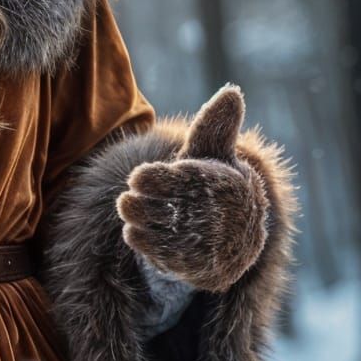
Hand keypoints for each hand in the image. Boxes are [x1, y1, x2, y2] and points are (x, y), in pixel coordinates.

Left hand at [115, 85, 269, 292]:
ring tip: (126, 209)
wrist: (234, 239)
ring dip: (141, 221)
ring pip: (169, 233)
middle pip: (176, 209)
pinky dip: (147, 245)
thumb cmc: (214, 186)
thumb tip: (232, 91)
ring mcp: (215, 245)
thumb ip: (214, 127)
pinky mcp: (201, 268)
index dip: (158, 180)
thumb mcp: (214, 156)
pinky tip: (133, 233)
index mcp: (231, 185)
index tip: (137, 177)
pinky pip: (169, 258)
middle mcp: (227, 218)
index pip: (190, 182)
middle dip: (144, 202)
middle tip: (126, 196)